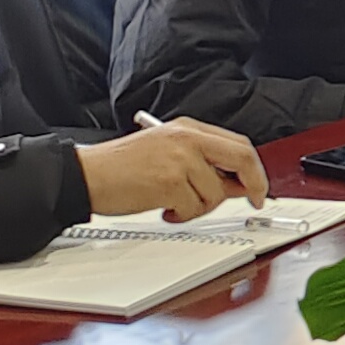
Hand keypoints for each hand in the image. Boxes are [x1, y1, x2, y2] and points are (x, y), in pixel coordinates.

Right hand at [76, 118, 269, 221]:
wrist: (85, 175)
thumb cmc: (120, 167)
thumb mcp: (166, 152)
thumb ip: (202, 163)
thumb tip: (237, 185)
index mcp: (188, 129)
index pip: (238, 144)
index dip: (254, 168)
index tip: (258, 186)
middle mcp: (187, 139)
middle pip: (242, 158)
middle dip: (254, 184)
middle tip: (252, 201)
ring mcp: (180, 160)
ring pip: (216, 193)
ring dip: (199, 207)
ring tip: (173, 203)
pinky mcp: (170, 182)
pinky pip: (195, 207)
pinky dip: (182, 215)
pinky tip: (163, 208)